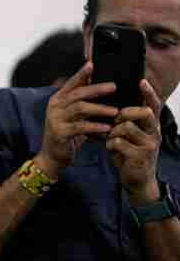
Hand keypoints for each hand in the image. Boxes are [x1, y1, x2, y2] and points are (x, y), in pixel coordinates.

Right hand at [37, 62, 118, 176]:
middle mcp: (54, 106)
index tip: (92, 64)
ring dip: (99, 109)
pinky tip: (107, 128)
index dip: (81, 74)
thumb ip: (82, 102)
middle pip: (77, 94)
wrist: (52, 156)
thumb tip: (101, 86)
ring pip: (79, 108)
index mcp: (58, 99)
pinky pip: (80, 127)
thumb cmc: (67, 133)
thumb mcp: (73, 115)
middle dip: (96, 89)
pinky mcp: (60, 132)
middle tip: (114, 86)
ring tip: (115, 111)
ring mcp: (55, 119)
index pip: (71, 83)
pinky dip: (95, 126)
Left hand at [106, 79, 161, 204]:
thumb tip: (105, 102)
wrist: (135, 180)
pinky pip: (119, 142)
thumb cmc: (128, 152)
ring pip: (127, 126)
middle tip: (116, 119)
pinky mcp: (141, 156)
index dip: (148, 93)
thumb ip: (122, 120)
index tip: (141, 80)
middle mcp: (154, 132)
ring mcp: (150, 144)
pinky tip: (110, 149)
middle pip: (144, 112)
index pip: (153, 105)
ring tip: (110, 138)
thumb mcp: (127, 134)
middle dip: (125, 112)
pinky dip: (110, 144)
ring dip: (113, 131)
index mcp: (151, 124)